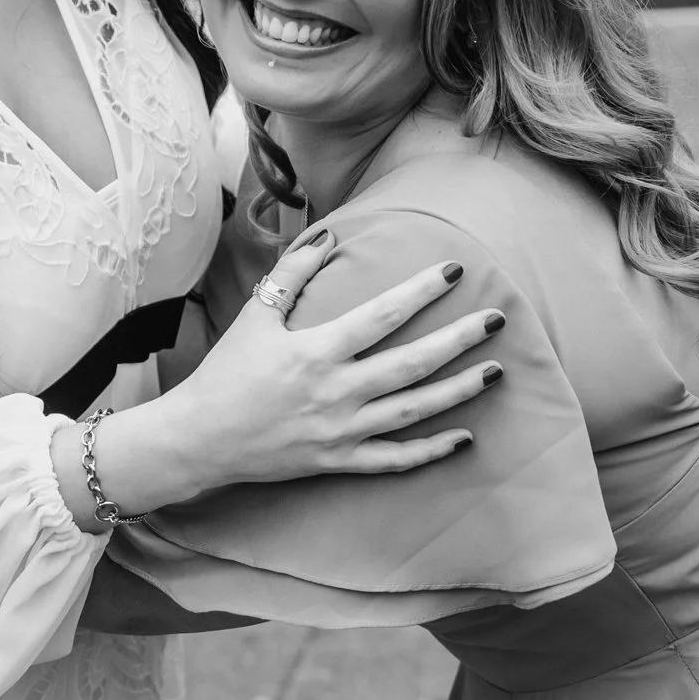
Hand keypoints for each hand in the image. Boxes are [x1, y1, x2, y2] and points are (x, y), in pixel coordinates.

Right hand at [84, 229, 503, 515]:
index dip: (421, 291)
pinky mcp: (339, 461)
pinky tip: (464, 437)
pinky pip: (395, 459)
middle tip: (498, 319)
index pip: (382, 315)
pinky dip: (432, 451)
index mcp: (316, 351)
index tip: (455, 271)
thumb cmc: (227, 373)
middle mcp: (336, 392)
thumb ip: (292, 274)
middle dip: (460, 340)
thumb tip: (329, 237)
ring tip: (495, 371)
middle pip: (413, 364)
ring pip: (415, 412)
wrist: (200, 439)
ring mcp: (341, 431)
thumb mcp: (255, 316)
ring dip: (459, 391)